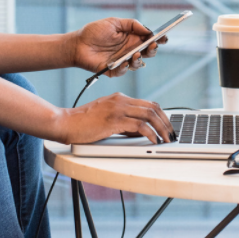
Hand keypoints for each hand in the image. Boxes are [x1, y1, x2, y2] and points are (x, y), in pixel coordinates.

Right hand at [57, 92, 174, 144]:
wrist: (65, 123)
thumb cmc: (83, 123)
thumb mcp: (107, 117)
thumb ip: (124, 121)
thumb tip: (141, 131)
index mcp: (120, 98)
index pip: (148, 103)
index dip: (162, 115)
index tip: (167, 126)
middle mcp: (121, 100)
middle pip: (153, 107)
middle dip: (166, 122)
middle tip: (172, 134)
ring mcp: (118, 109)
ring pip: (149, 115)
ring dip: (161, 128)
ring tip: (166, 139)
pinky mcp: (114, 120)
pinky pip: (139, 126)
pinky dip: (150, 133)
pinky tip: (153, 141)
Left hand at [72, 17, 167, 76]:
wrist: (77, 44)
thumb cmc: (94, 32)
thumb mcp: (114, 22)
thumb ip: (132, 24)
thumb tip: (147, 30)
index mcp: (132, 38)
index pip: (149, 39)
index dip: (158, 39)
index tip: (164, 37)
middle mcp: (129, 50)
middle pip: (147, 52)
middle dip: (152, 50)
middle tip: (152, 45)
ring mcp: (122, 60)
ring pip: (138, 64)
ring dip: (139, 59)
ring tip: (136, 54)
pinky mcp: (113, 70)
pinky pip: (123, 72)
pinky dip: (125, 68)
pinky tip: (124, 63)